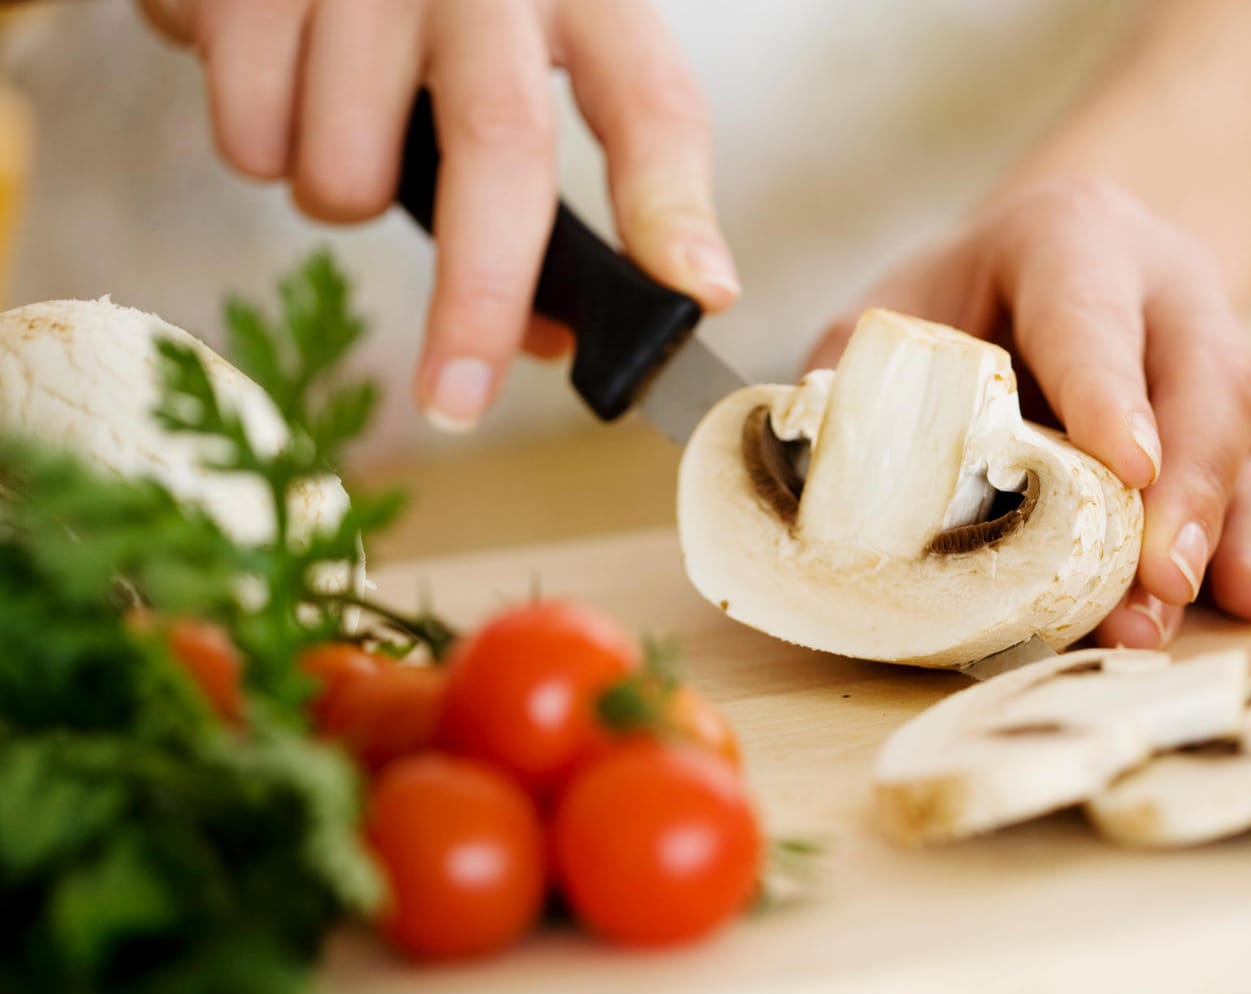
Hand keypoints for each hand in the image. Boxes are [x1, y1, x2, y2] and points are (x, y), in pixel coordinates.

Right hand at [140, 0, 738, 430]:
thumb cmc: (421, 4)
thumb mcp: (510, 57)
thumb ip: (540, 185)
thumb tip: (545, 340)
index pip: (651, 104)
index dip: (674, 207)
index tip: (698, 294)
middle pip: (501, 146)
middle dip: (480, 296)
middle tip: (460, 398)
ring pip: (349, 168)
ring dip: (339, 199)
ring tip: (338, 132)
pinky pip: (252, 138)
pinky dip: (261, 151)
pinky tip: (276, 85)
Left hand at [804, 178, 1250, 647]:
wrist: (1056, 263)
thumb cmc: (965, 298)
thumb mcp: (899, 310)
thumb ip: (861, 382)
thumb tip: (816, 482)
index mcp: (1071, 240)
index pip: (1092, 316)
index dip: (1108, 392)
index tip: (1126, 468)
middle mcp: (1164, 287)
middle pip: (1199, 379)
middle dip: (1184, 486)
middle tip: (1158, 580)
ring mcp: (1213, 348)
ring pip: (1239, 431)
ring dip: (1214, 529)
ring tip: (1173, 614)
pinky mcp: (1239, 414)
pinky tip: (1247, 600)